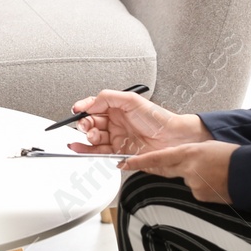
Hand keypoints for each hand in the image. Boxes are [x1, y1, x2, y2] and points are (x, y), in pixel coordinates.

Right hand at [66, 88, 213, 157]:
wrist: (173, 139)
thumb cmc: (158, 118)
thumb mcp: (131, 100)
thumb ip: (107, 98)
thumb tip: (90, 103)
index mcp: (117, 108)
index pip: (94, 107)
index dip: (84, 108)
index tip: (77, 110)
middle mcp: (115, 123)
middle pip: (92, 123)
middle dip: (85, 124)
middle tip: (86, 126)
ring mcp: (117, 138)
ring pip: (94, 139)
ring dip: (86, 138)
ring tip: (90, 136)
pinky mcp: (120, 153)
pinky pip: (100, 153)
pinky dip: (88, 151)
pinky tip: (81, 148)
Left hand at [118, 141, 239, 203]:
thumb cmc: (233, 156)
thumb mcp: (206, 146)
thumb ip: (189, 153)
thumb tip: (182, 160)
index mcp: (188, 153)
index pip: (158, 158)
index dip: (140, 162)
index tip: (125, 163)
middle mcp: (188, 169)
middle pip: (165, 170)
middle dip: (156, 167)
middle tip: (147, 165)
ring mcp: (194, 185)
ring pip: (185, 181)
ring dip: (194, 177)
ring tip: (213, 172)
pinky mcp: (202, 197)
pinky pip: (196, 191)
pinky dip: (203, 186)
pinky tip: (216, 181)